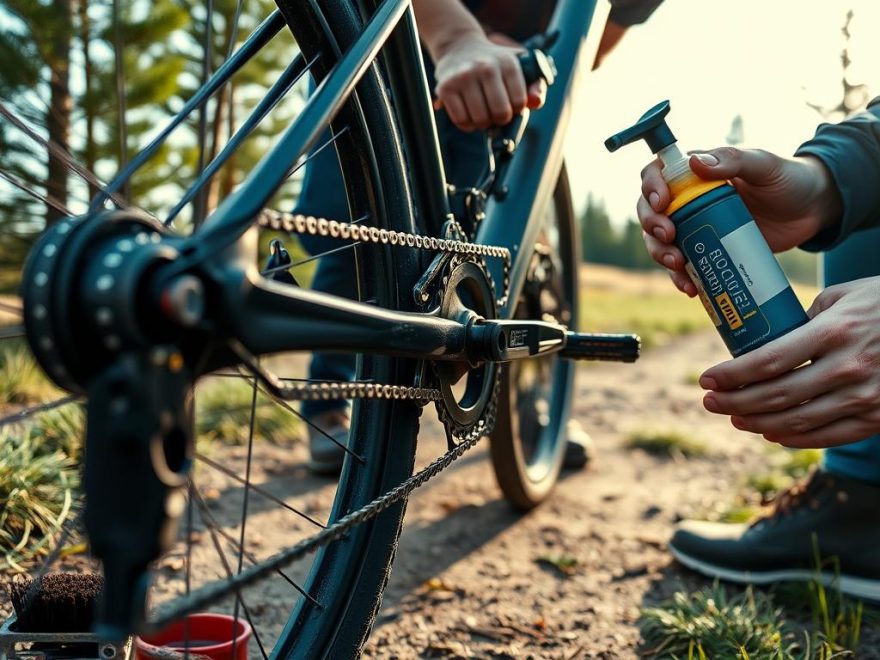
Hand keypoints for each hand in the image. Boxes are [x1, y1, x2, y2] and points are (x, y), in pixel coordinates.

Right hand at [433, 32, 545, 131]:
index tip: (511, 103)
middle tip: (496, 113)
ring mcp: (463, 77)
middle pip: (499, 113)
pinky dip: (467, 124)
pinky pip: (461, 120)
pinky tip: (470, 114)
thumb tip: (536, 102)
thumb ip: (535, 84)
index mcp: (507, 63)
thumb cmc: (494, 64)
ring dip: (483, 123)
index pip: (519, 102)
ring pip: (479, 119)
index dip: (516, 110)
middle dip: (500, 119)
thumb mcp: (519, 66)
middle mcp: (485, 67)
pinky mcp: (445, 88)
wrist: (459, 47)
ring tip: (483, 112)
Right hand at [636, 147, 841, 295]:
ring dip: (660, 254)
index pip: (656, 174)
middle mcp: (688, 200)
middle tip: (669, 236)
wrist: (812, 212)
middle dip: (652, 226)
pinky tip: (690, 286)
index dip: (650, 187)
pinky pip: (682, 267)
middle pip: (650, 211)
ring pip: (659, 241)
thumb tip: (694, 163)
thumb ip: (732, 161)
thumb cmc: (788, 180)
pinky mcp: (707, 252)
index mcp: (695, 174)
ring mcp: (695, 228)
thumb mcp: (763, 165)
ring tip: (678, 264)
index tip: (662, 203)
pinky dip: (680, 278)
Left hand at [699, 276, 879, 447]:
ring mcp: (866, 396)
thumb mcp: (843, 297)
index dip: (732, 374)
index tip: (706, 378)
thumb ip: (804, 319)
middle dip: (735, 401)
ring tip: (734, 416)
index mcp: (835, 331)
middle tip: (709, 400)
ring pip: (798, 420)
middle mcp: (848, 367)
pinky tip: (770, 433)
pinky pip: (828, 436)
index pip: (769, 360)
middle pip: (777, 394)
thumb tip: (766, 342)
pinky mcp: (878, 417)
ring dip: (758, 422)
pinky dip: (795, 438)